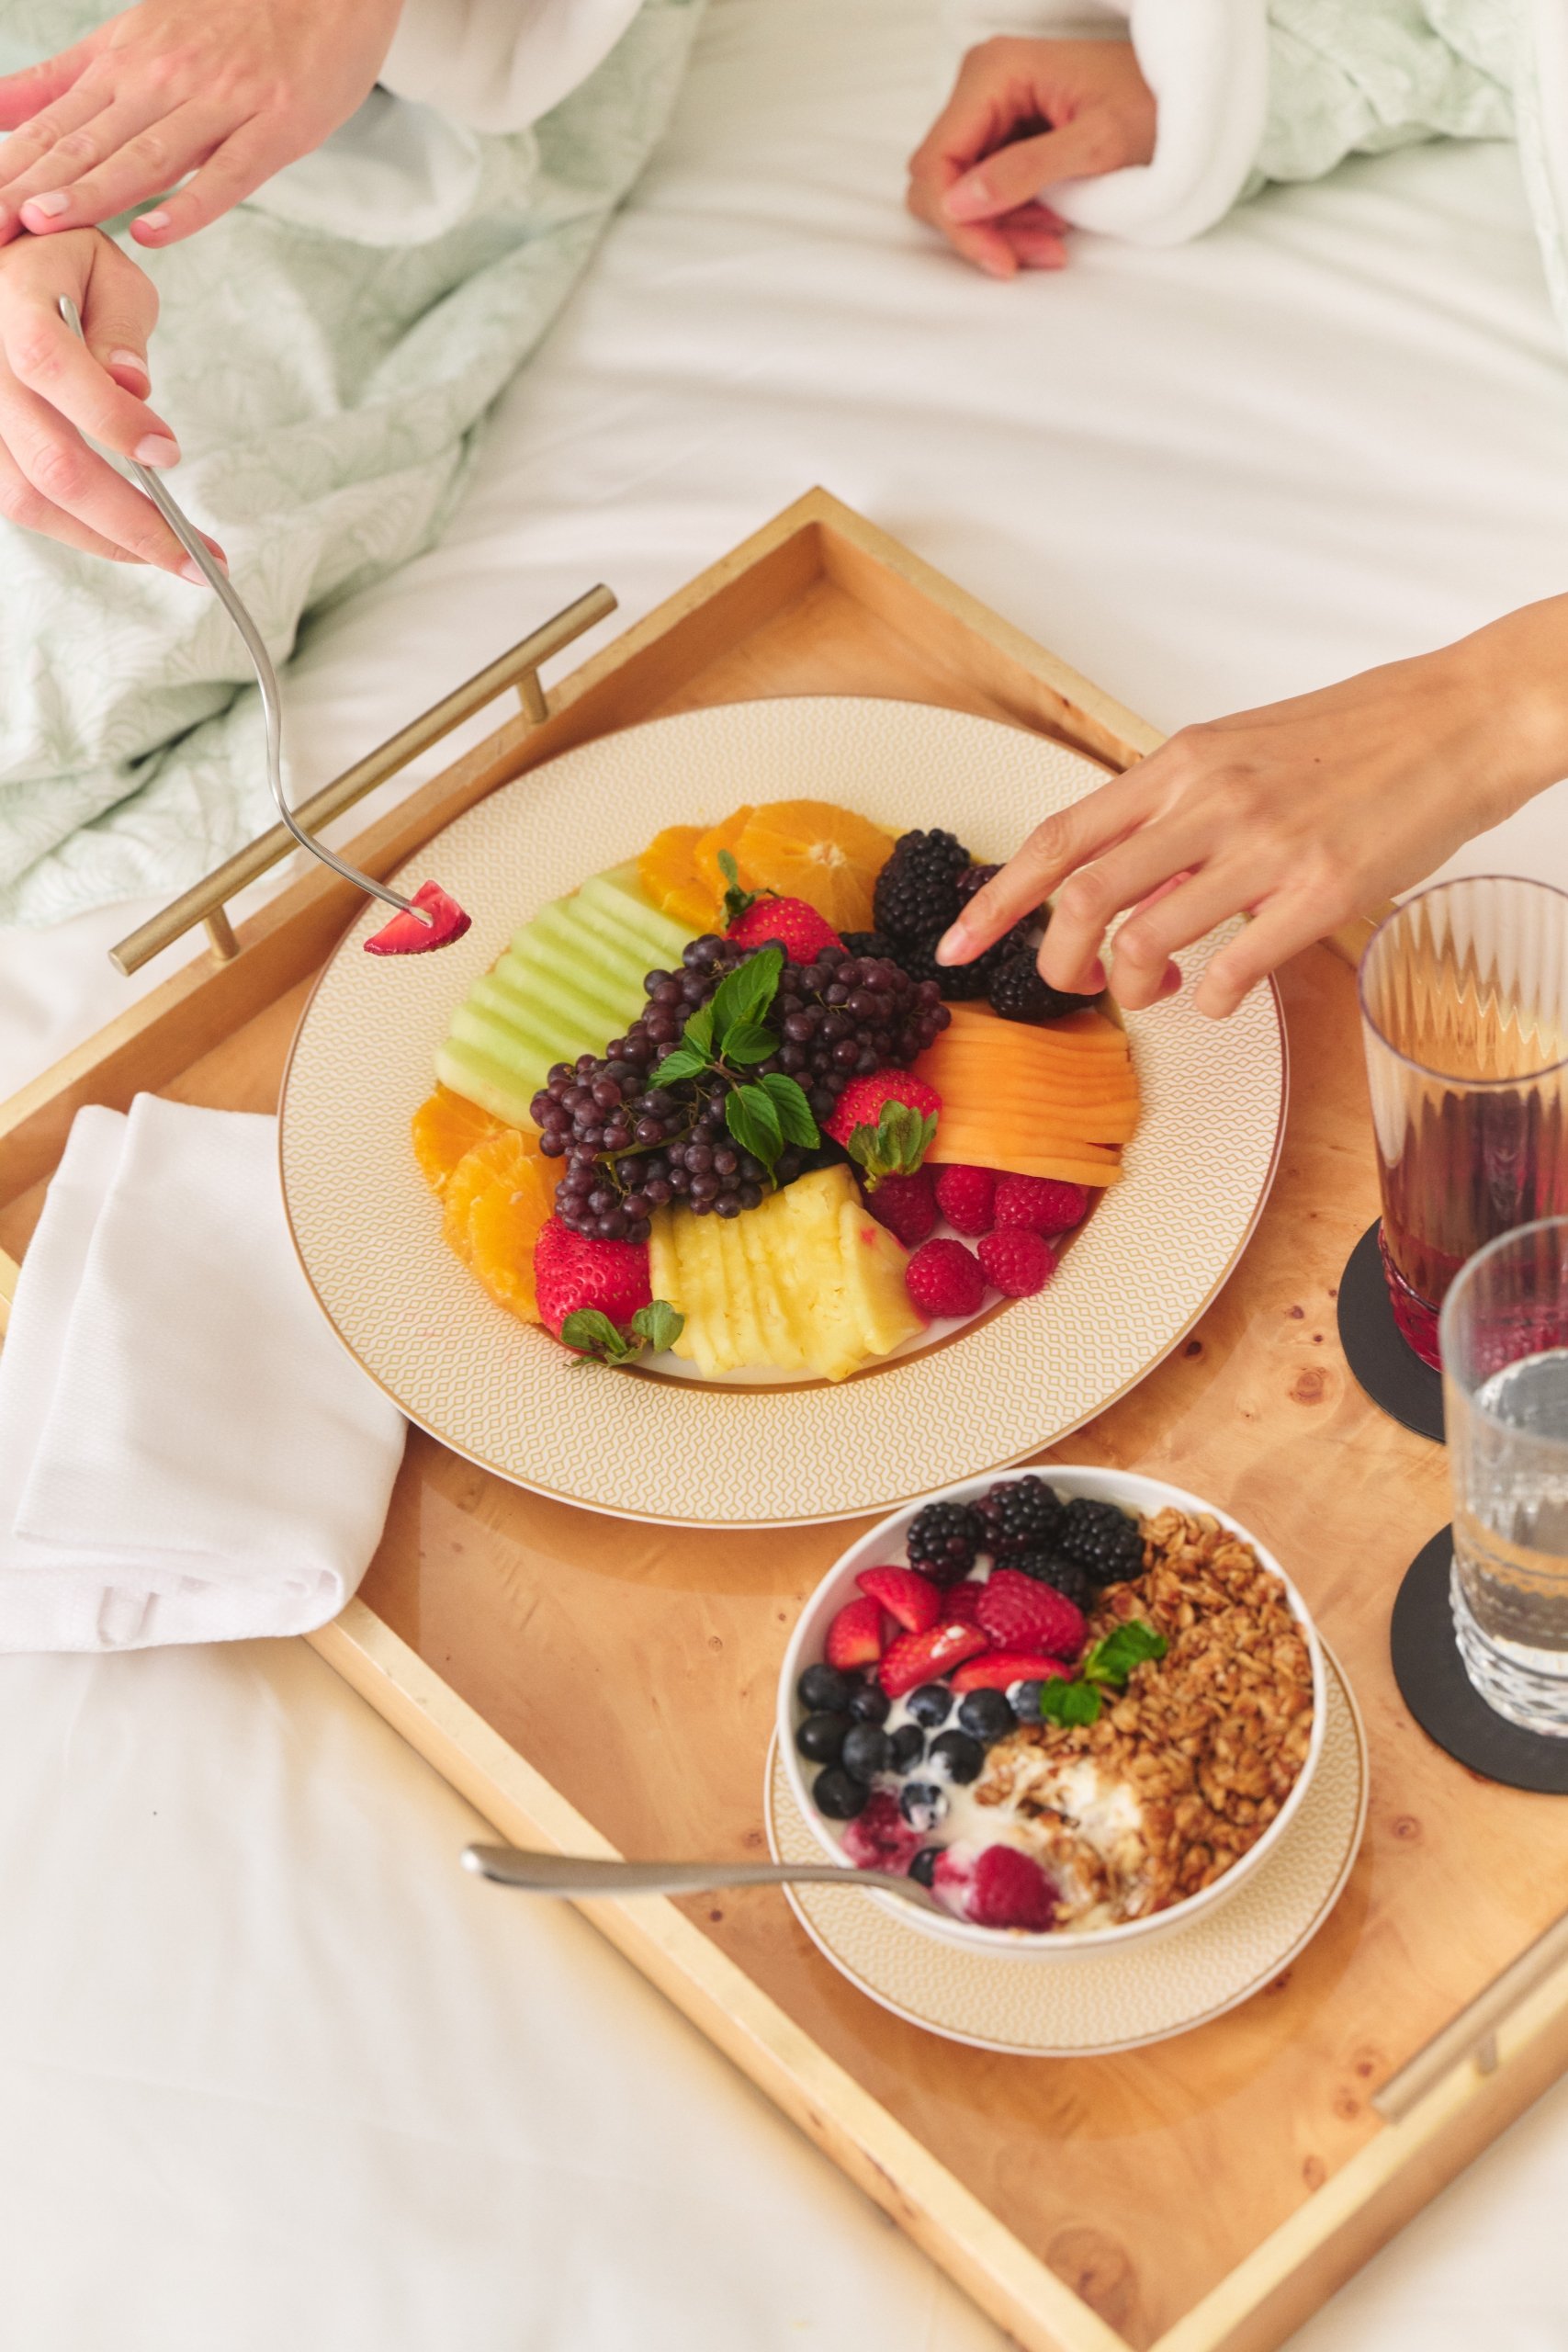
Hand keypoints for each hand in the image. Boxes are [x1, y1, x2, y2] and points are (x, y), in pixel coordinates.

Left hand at [0, 0, 402, 247]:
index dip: (11, 169)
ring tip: (46, 222)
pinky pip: (229, 172)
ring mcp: (220, 102)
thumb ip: (66, 80)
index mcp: (124, 63)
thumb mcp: (135, 39)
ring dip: (94, 190)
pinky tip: (156, 232)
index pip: (53, 125)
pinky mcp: (276, 126)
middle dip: (33, 186)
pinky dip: (192, 205)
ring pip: (147, 155)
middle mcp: (162, 79)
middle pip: (86, 142)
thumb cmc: (231, 23)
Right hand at [0, 226, 222, 572]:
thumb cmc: (63, 269)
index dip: (112, 419)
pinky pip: (20, 504)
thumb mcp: (107, 270)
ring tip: (174, 555)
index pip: (51, 367)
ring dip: (107, 541)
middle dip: (131, 521)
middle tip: (200, 557)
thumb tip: (133, 385)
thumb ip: (121, 324)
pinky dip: (80, 531)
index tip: (171, 453)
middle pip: (48, 462)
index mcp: (13, 303)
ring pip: (27, 499)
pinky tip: (128, 536)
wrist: (8, 272)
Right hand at [906, 37, 1155, 278]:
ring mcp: (990, 111)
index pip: (938, 163)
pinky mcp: (1004, 136)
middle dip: (982, 229)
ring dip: (1001, 230)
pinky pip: (986, 193)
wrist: (1186, 100)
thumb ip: (1025, 172)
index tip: (999, 260)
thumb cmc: (1154, 106)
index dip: (957, 221)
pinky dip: (1013, 221)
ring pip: (961, 196)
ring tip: (1054, 242)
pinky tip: (1052, 227)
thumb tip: (958, 204)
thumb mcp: (1097, 144)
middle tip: (1036, 253)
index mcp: (995, 73)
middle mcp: (982, 86)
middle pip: (941, 183)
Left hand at [936, 599, 1567, 1015]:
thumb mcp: (1238, 752)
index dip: (997, 900)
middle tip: (1080, 985)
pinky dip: (1214, 1000)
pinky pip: (1235, 972)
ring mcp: (1264, 849)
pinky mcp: (1321, 893)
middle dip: (1059, 964)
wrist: (1458, 718)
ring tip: (1163, 985)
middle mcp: (1209, 802)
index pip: (1059, 837)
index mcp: (1180, 764)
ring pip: (1147, 942)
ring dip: (1137, 986)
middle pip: (1082, 900)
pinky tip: (1225, 992)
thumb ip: (1174, 811)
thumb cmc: (1354, 738)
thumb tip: (1122, 873)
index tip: (958, 944)